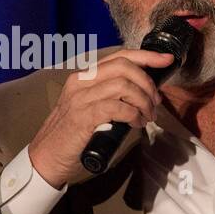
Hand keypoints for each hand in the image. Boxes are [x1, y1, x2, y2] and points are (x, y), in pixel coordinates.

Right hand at [28, 49, 174, 187]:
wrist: (47, 157)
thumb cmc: (74, 134)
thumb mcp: (92, 107)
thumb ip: (112, 96)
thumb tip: (144, 93)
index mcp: (84, 77)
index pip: (119, 57)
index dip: (146, 56)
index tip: (166, 60)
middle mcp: (81, 82)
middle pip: (124, 67)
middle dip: (147, 83)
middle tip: (155, 103)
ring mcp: (80, 98)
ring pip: (124, 86)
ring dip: (144, 102)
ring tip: (147, 117)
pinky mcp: (83, 116)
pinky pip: (117, 107)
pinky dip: (133, 114)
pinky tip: (136, 124)